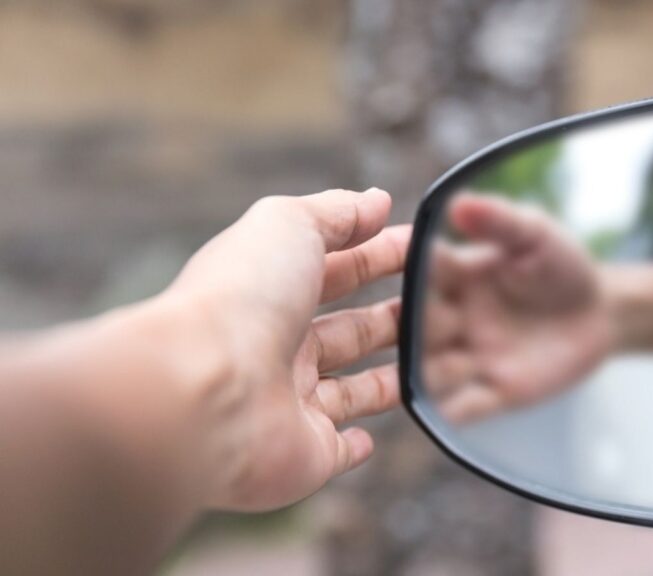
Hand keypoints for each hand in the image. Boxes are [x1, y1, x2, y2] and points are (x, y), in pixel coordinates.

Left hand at [165, 188, 409, 511]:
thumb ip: (336, 212)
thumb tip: (376, 200)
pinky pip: (333, 452)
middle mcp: (278, 349)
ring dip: (387, 377)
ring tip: (430, 361)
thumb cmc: (241, 299)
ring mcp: (290, 405)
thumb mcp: (289, 226)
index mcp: (273, 293)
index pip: (337, 270)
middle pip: (346, 331)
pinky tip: (371, 438)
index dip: (379, 256)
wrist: (204, 391)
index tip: (422, 248)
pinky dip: (354, 445)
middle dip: (390, 317)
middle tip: (437, 307)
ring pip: (350, 390)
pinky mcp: (304, 455)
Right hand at [423, 194, 613, 422]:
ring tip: (415, 375)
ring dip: (421, 373)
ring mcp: (470, 357)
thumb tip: (458, 203)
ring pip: (430, 369)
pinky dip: (451, 411)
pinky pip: (465, 406)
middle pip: (416, 325)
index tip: (386, 261)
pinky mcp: (496, 391)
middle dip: (408, 326)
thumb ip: (500, 221)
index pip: (419, 269)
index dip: (404, 267)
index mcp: (454, 275)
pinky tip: (439, 416)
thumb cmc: (561, 264)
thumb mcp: (535, 235)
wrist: (601, 312)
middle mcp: (451, 317)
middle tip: (403, 326)